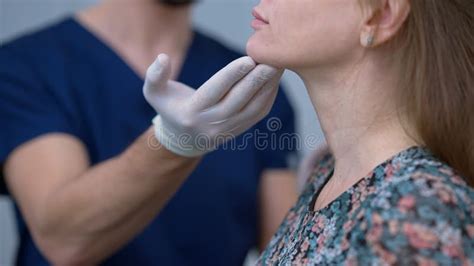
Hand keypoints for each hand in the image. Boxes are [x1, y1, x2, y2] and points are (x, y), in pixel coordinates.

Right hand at [143, 54, 282, 156]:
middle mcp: (212, 123)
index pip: (215, 91)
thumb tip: (162, 57)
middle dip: (257, 79)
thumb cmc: (170, 109)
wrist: (184, 140)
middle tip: (272, 60)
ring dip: (268, 87)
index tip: (248, 59)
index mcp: (192, 112)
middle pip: (239, 99)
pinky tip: (274, 80)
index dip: (232, 75)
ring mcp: (228, 129)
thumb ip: (155, 76)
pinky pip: (258, 113)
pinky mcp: (240, 130)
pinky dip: (269, 96)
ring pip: (253, 107)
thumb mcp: (154, 94)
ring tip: (278, 66)